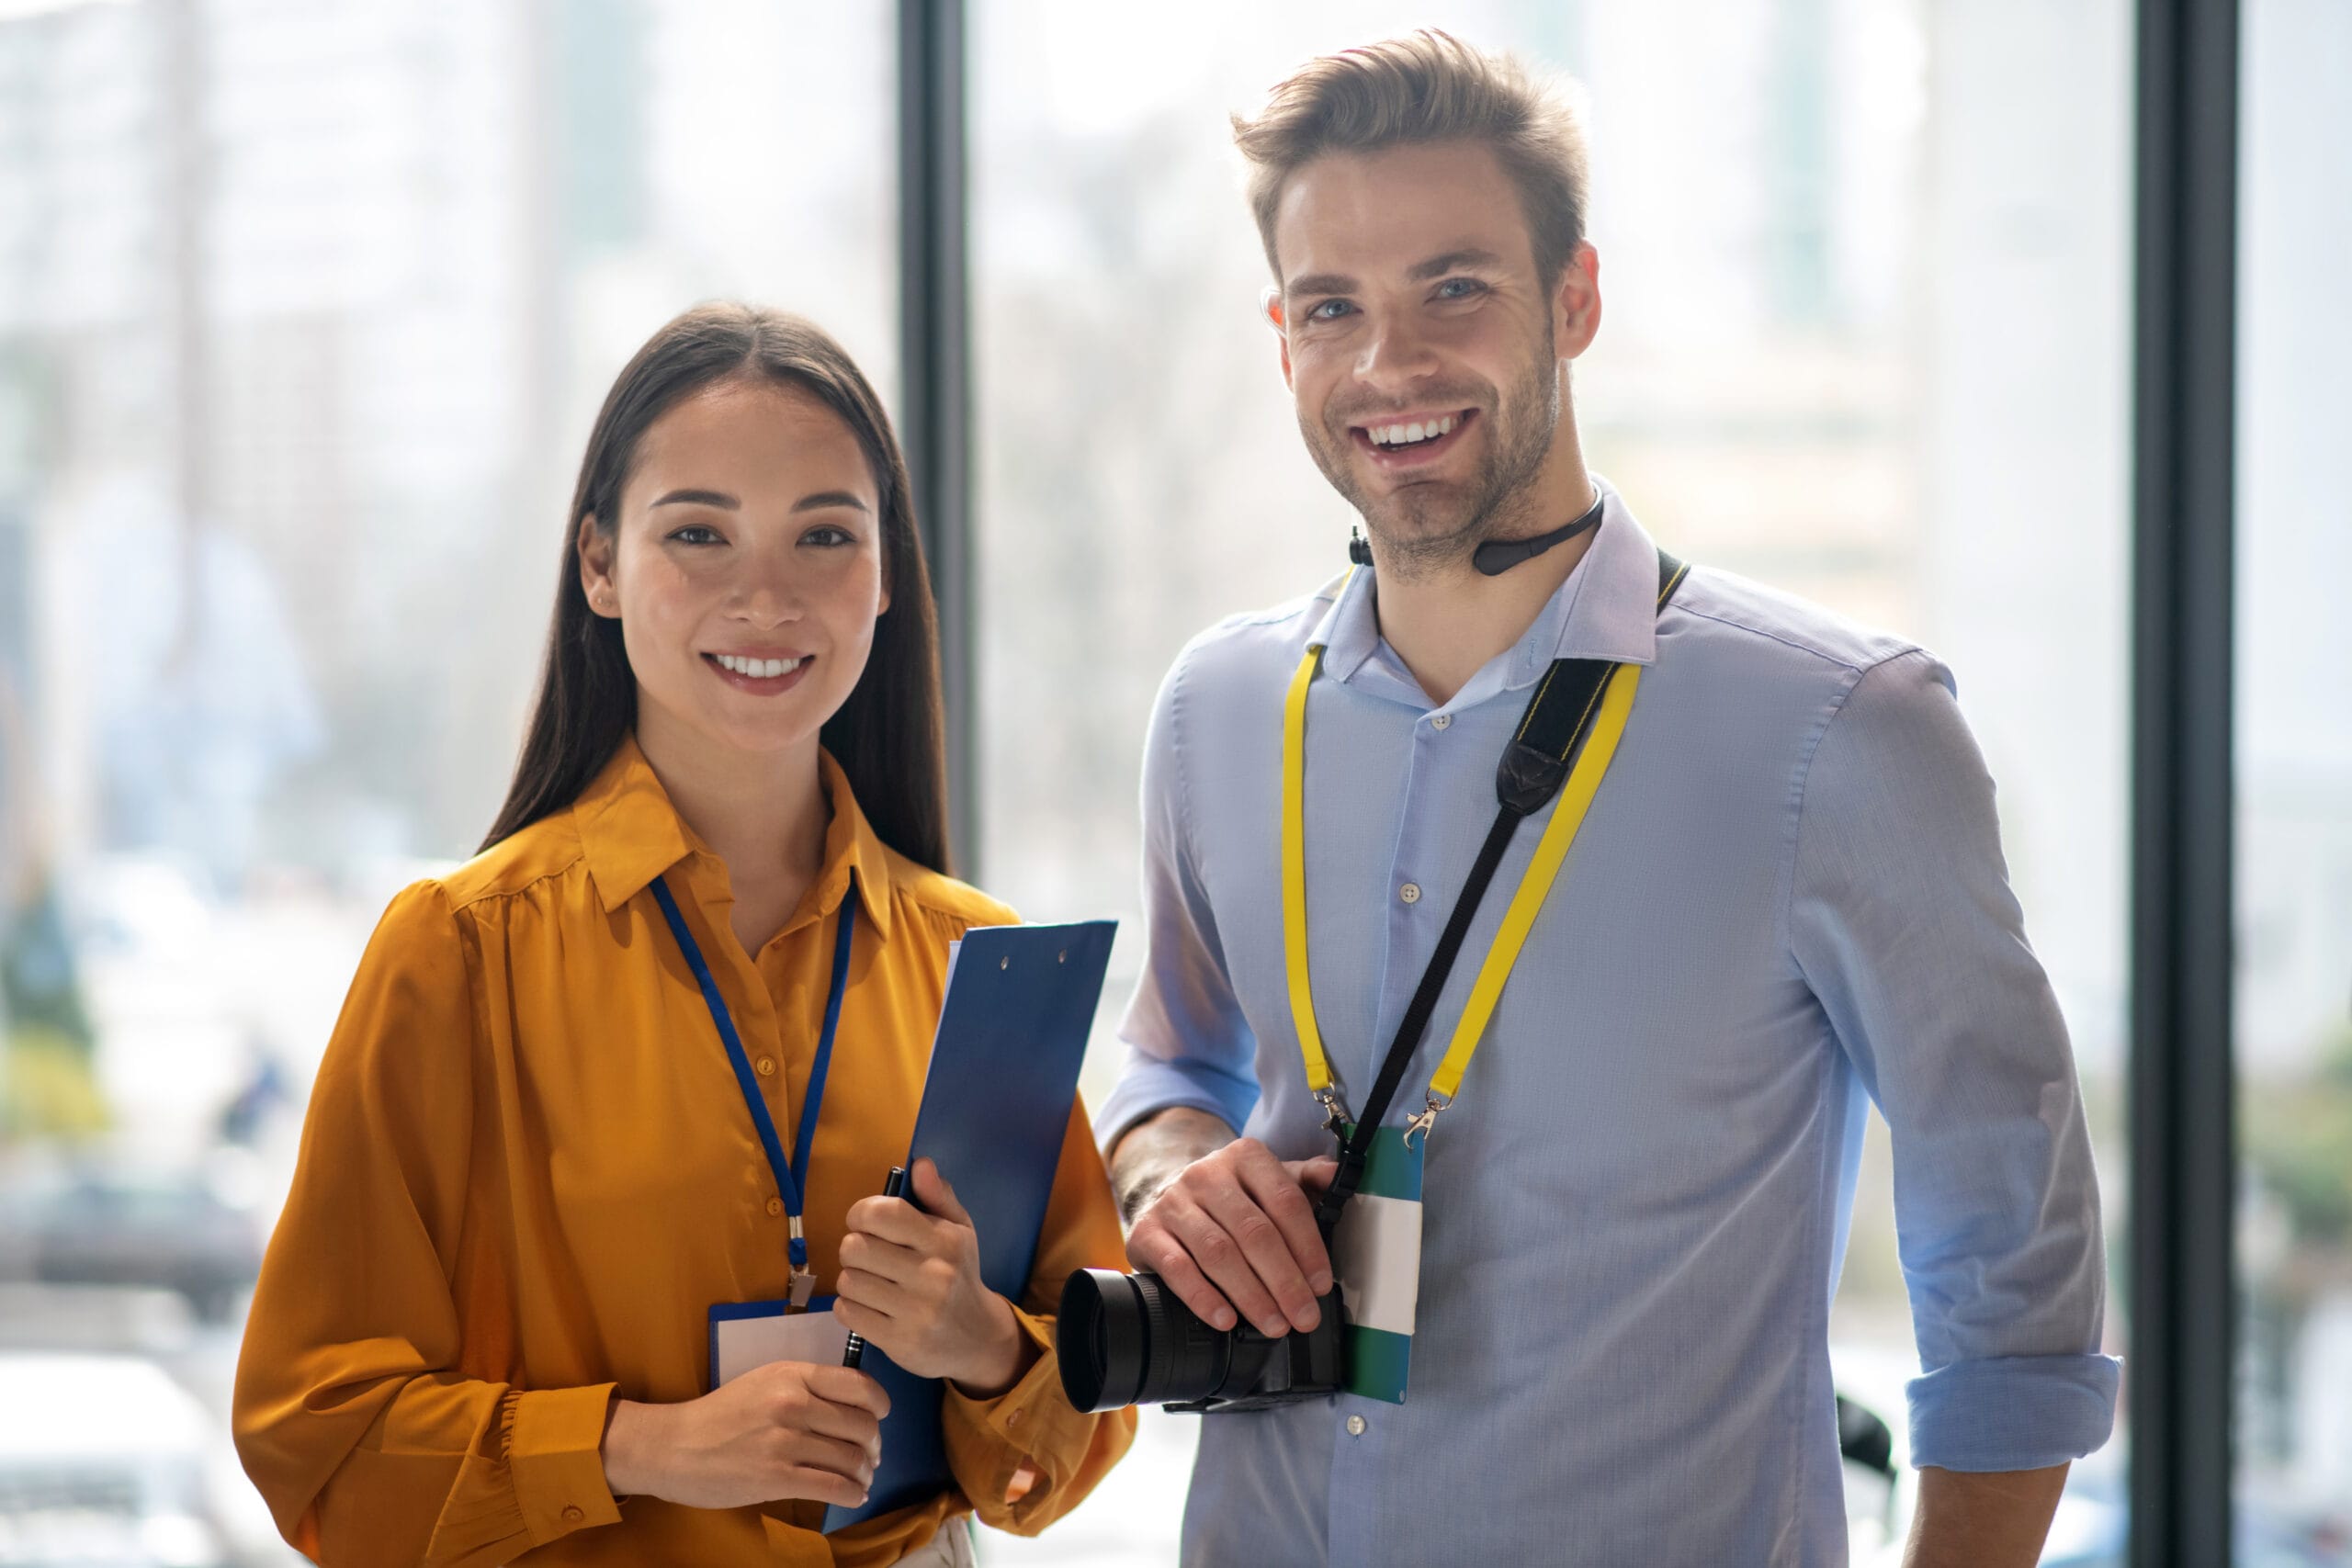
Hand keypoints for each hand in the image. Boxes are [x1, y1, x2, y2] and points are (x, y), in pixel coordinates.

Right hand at [599, 1361, 889, 1509]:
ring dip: (864, 1473)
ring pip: (851, 1459)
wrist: (674, 1447)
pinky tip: (852, 1496)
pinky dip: (852, 1494)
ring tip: (860, 1478)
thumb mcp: (765, 1382)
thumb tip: (853, 1407)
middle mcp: (793, 1403)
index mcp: (792, 1375)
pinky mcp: (775, 1477)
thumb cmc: (721, 1415)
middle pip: (862, 1425)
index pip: (858, 1384)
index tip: (880, 1417)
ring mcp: (784, 1441)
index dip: (880, 1404)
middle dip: (874, 1445)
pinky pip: (833, 1486)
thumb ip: (806, 1387)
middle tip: (870, 1456)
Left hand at [836, 1159, 1027, 1395]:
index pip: (883, 1213)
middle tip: (868, 1256)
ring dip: (852, 1279)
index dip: (861, 1213)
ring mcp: (915, 1311)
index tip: (865, 1223)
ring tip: (870, 1282)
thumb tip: (920, 1164)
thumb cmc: (960, 1274)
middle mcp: (931, 1275)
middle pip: (855, 1247)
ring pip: (848, 1281)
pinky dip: (849, 1307)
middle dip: (853, 1248)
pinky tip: (868, 1306)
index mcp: (944, 1241)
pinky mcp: (898, 1341)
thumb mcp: (959, 1231)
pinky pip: (847, 1312)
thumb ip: (937, 1196)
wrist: (978, 1338)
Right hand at [1123, 1136, 1336, 1337]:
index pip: (1285, 1201)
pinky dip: (1204, 1298)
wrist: (1164, 1192)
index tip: (1321, 1283)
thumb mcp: (1268, 1179)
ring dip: (1251, 1295)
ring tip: (1274, 1325)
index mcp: (1245, 1157)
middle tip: (1303, 1316)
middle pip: (1254, 1232)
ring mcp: (1173, 1202)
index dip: (1308, 1246)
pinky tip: (1226, 1320)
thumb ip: (1304, 1179)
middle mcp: (1206, 1174)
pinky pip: (1177, 1268)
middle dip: (1284, 1281)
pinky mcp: (1147, 1232)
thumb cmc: (1230, 1196)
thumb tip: (1336, 1173)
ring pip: (1218, 1253)